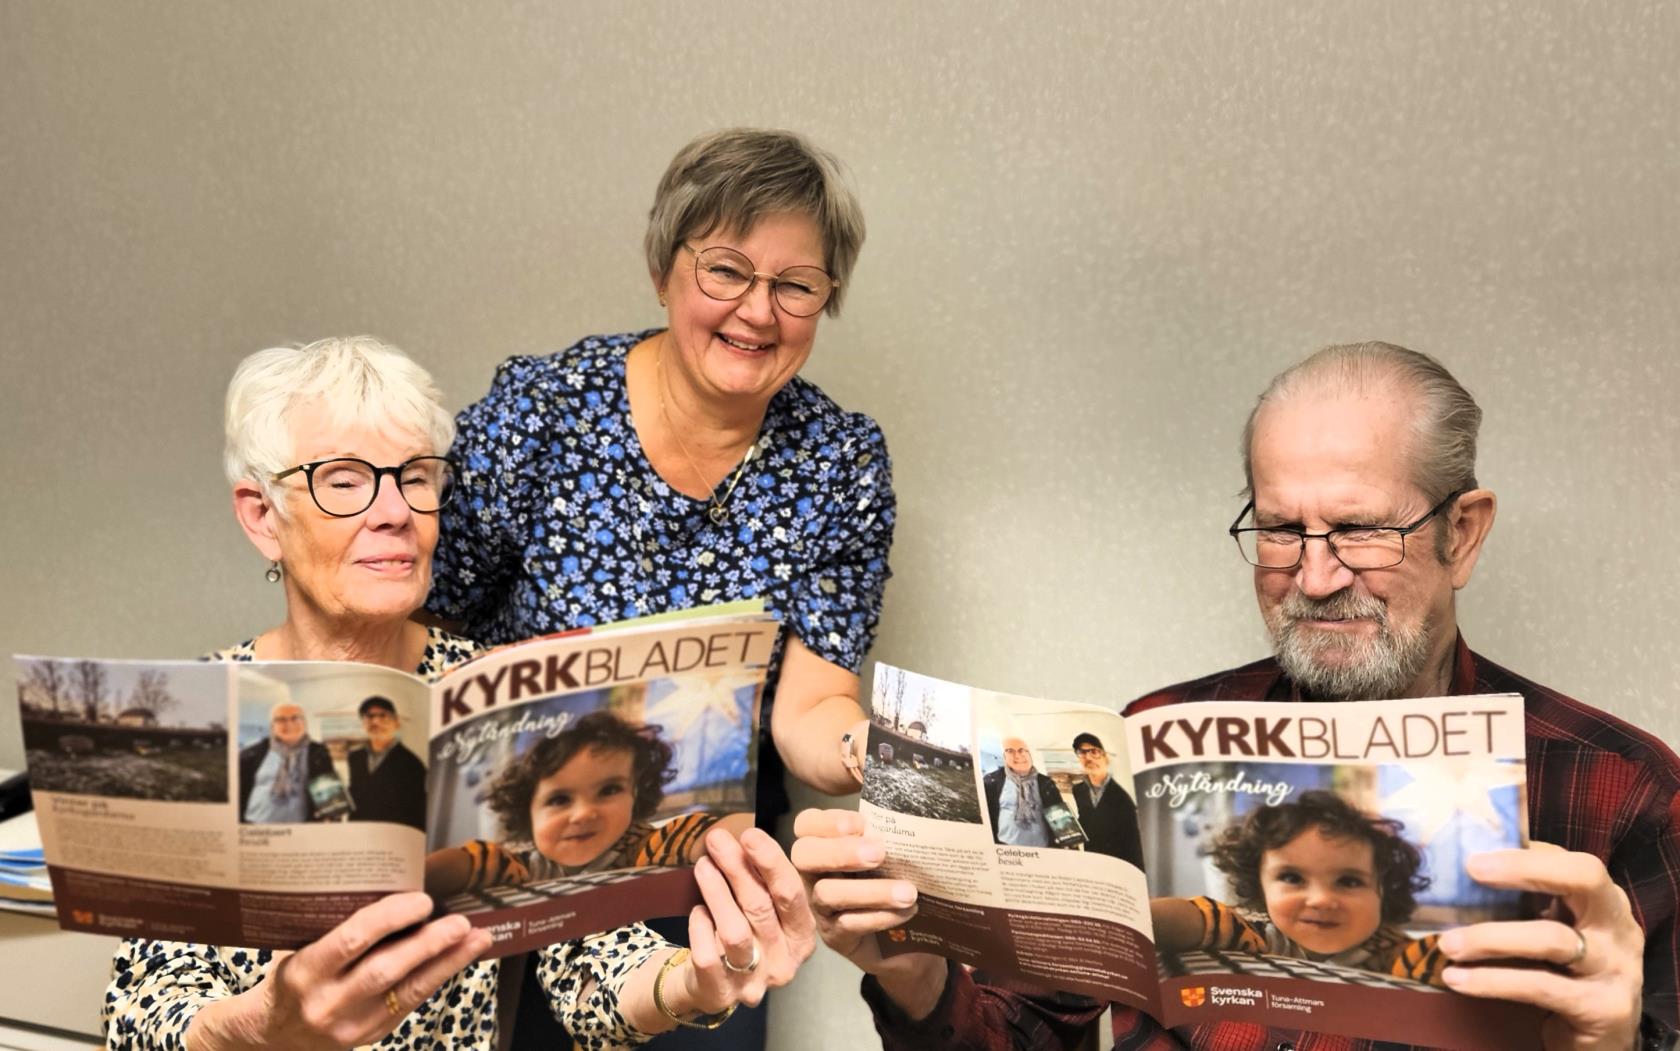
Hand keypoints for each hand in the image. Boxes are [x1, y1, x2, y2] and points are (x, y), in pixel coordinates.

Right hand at [187, 891, 492, 1050]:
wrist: (271, 1035)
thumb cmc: (291, 978)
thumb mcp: (300, 949)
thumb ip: (336, 927)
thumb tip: (389, 885)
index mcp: (305, 972)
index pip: (351, 941)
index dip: (389, 918)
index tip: (420, 900)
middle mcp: (327, 1002)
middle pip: (385, 970)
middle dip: (428, 944)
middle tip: (461, 920)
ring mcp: (350, 1025)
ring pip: (407, 992)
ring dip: (446, 963)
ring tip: (477, 939)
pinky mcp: (371, 1036)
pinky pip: (411, 1005)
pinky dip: (437, 979)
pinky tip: (458, 959)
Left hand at [663, 826, 815, 1018]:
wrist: (712, 983)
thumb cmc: (745, 933)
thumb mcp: (764, 909)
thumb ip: (762, 880)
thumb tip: (745, 838)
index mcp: (801, 938)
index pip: (791, 895)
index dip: (770, 863)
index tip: (749, 834)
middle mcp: (783, 963)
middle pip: (761, 909)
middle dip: (737, 868)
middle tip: (717, 839)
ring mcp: (752, 982)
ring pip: (734, 932)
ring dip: (717, 892)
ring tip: (703, 864)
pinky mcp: (721, 993)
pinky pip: (708, 955)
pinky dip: (700, 926)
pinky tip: (697, 910)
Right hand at [790, 808, 946, 1017]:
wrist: (902, 936)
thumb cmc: (892, 879)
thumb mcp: (888, 850)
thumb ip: (886, 828)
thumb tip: (907, 807)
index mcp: (822, 843)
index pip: (806, 824)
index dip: (828, 822)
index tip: (861, 824)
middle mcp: (812, 873)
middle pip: (804, 855)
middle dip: (840, 852)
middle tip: (879, 853)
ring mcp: (819, 906)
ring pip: (827, 893)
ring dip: (871, 892)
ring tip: (909, 892)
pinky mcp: (834, 936)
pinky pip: (849, 925)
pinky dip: (880, 917)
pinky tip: (908, 912)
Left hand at [1440, 843, 1643, 1050]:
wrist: (1605, 1037)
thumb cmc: (1568, 973)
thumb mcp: (1554, 930)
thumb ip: (1525, 903)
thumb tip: (1459, 874)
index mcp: (1606, 899)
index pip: (1570, 860)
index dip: (1524, 853)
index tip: (1475, 854)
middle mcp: (1618, 925)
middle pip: (1582, 878)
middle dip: (1525, 868)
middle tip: (1471, 869)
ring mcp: (1616, 966)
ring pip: (1551, 938)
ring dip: (1490, 938)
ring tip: (1448, 944)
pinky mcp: (1603, 1008)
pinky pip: (1539, 986)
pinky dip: (1492, 981)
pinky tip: (1457, 980)